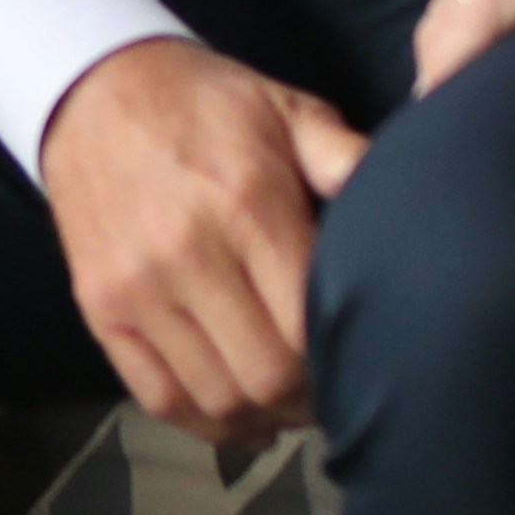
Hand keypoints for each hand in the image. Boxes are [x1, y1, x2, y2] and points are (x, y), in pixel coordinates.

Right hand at [38, 37, 373, 435]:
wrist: (93, 92)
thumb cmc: (208, 106)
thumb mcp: (289, 109)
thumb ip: (348, 159)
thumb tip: (420, 198)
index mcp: (247, 205)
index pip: (310, 325)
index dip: (345, 359)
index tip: (364, 358)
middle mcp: (186, 253)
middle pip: (266, 376)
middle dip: (311, 399)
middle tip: (332, 391)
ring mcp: (136, 288)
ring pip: (216, 398)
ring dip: (263, 418)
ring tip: (289, 405)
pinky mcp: (100, 309)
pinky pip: (157, 396)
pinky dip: (204, 422)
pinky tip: (237, 411)